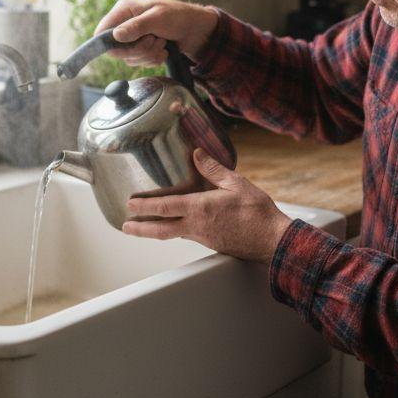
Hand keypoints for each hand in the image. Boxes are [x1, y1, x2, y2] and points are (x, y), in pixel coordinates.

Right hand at [96, 0, 220, 64]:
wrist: (196, 29)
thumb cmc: (179, 16)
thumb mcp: (158, 19)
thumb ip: (136, 27)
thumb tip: (115, 36)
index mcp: (124, 10)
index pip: (102, 31)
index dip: (109, 44)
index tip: (126, 48)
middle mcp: (125, 24)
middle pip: (116, 50)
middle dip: (138, 50)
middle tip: (155, 41)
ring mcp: (133, 38)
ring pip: (129, 58)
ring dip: (148, 55)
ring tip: (162, 43)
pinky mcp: (141, 48)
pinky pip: (139, 63)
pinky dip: (152, 60)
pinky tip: (163, 51)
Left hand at [122, 148, 293, 262]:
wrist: (272, 240)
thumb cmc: (257, 212)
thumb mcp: (236, 183)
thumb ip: (213, 169)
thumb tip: (197, 154)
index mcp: (200, 209)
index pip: (165, 208)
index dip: (144, 206)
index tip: (130, 204)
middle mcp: (197, 226)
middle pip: (161, 230)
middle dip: (140, 228)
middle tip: (125, 226)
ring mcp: (203, 237)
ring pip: (172, 234)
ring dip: (155, 231)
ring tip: (142, 227)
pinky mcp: (211, 243)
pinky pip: (187, 235)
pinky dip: (175, 231)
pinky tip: (175, 226)